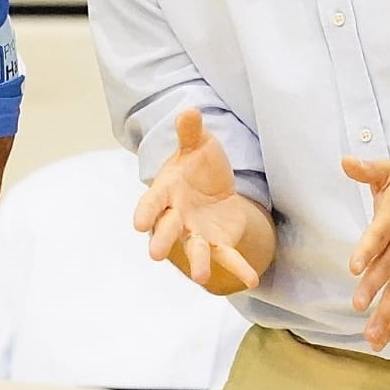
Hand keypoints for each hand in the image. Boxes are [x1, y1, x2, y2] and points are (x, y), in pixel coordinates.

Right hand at [132, 109, 262, 287]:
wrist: (214, 187)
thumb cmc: (199, 166)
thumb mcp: (198, 145)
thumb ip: (191, 132)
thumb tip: (189, 110)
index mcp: (167, 192)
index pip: (153, 202)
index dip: (145, 212)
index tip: (138, 224)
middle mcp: (177, 216)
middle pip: (168, 228)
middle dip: (162, 239)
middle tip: (155, 254)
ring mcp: (197, 232)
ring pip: (195, 248)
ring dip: (198, 262)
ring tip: (201, 277)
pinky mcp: (218, 242)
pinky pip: (228, 256)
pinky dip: (238, 267)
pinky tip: (251, 279)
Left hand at [343, 156, 389, 349]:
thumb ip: (367, 170)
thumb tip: (345, 161)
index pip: (380, 235)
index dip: (368, 250)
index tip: (355, 267)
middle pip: (389, 268)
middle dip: (374, 288)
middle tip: (359, 304)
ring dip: (386, 314)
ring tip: (371, 336)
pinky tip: (383, 336)